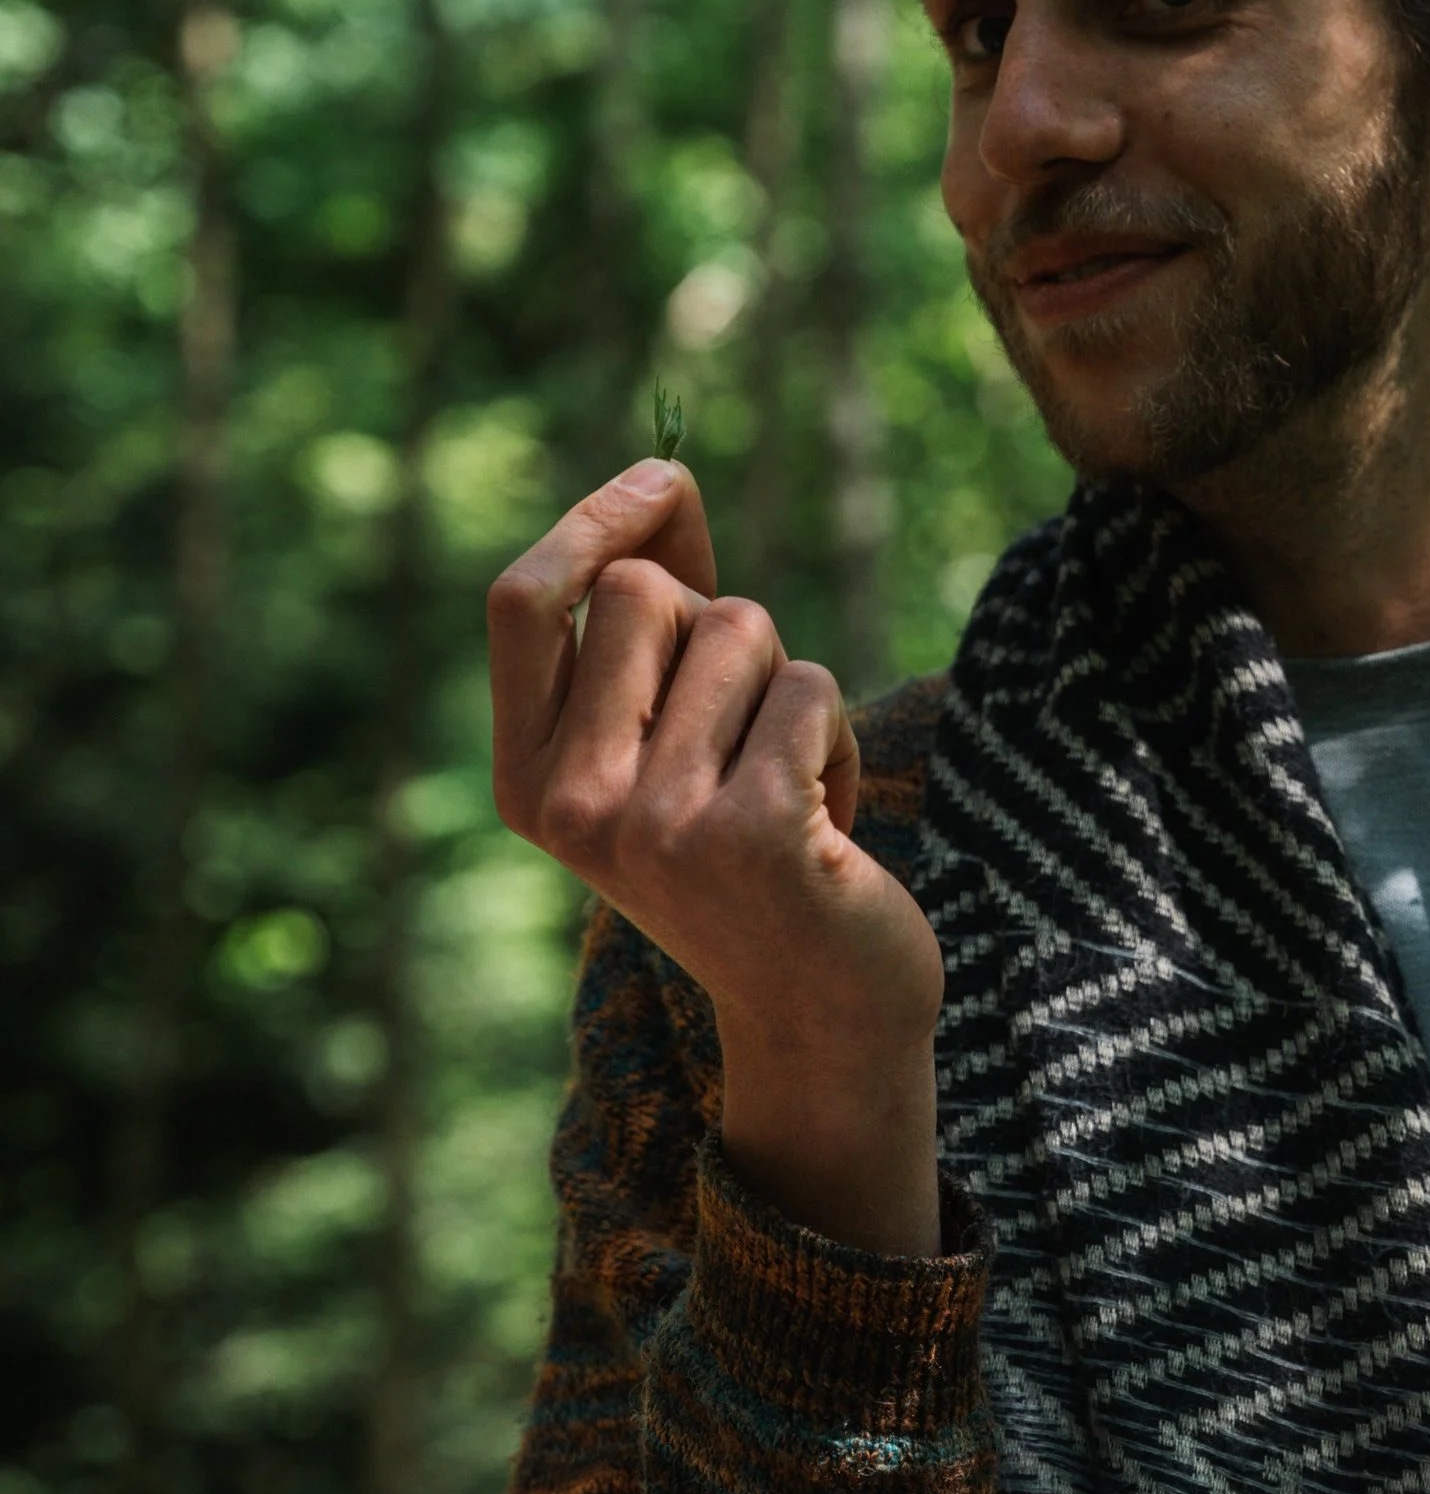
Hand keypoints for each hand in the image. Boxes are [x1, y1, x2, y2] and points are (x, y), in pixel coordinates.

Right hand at [487, 456, 943, 1256]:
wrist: (823, 1017)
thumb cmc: (754, 858)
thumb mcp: (671, 749)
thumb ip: (653, 632)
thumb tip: (661, 481)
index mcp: (528, 782)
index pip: (524, 603)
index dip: (594, 518)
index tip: (664, 476)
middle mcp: (574, 804)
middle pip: (646, 592)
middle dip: (724, 628)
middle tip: (747, 735)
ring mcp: (656, 823)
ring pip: (741, 631)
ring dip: (790, 693)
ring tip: (788, 792)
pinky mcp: (750, 832)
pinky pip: (812, 692)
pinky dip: (841, 742)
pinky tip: (828, 833)